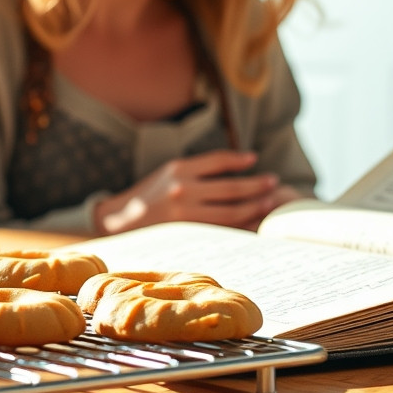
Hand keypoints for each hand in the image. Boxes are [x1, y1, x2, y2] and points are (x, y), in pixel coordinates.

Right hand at [93, 150, 283, 234]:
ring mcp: (185, 214)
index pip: (217, 161)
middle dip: (257, 186)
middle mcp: (183, 189)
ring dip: (254, 207)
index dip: (239, 159)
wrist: (119, 222)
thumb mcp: (168, 173)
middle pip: (231, 188)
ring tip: (269, 202)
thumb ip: (197, 170)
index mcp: (178, 169)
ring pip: (230, 212)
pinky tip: (252, 223)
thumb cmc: (149, 195)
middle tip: (274, 183)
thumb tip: (234, 168)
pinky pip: (221, 230)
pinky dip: (240, 226)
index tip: (255, 159)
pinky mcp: (186, 234)